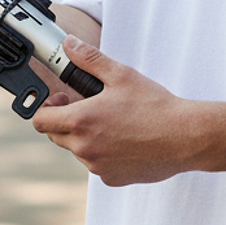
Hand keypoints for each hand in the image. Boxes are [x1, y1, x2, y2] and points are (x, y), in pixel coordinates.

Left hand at [32, 37, 197, 185]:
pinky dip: (105, 154)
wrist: (185, 137)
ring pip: (78, 151)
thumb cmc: (156, 107)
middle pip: (56, 136)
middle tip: (91, 108)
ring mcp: (97, 166)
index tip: (63, 100)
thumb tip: (69, 45)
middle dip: (66, 121)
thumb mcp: (121, 75)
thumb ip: (90, 59)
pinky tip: (126, 141)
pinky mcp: (112, 179)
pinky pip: (98, 165)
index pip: (40, 120)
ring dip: (86, 138)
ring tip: (115, 124)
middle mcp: (84, 148)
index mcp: (81, 121)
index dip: (47, 107)